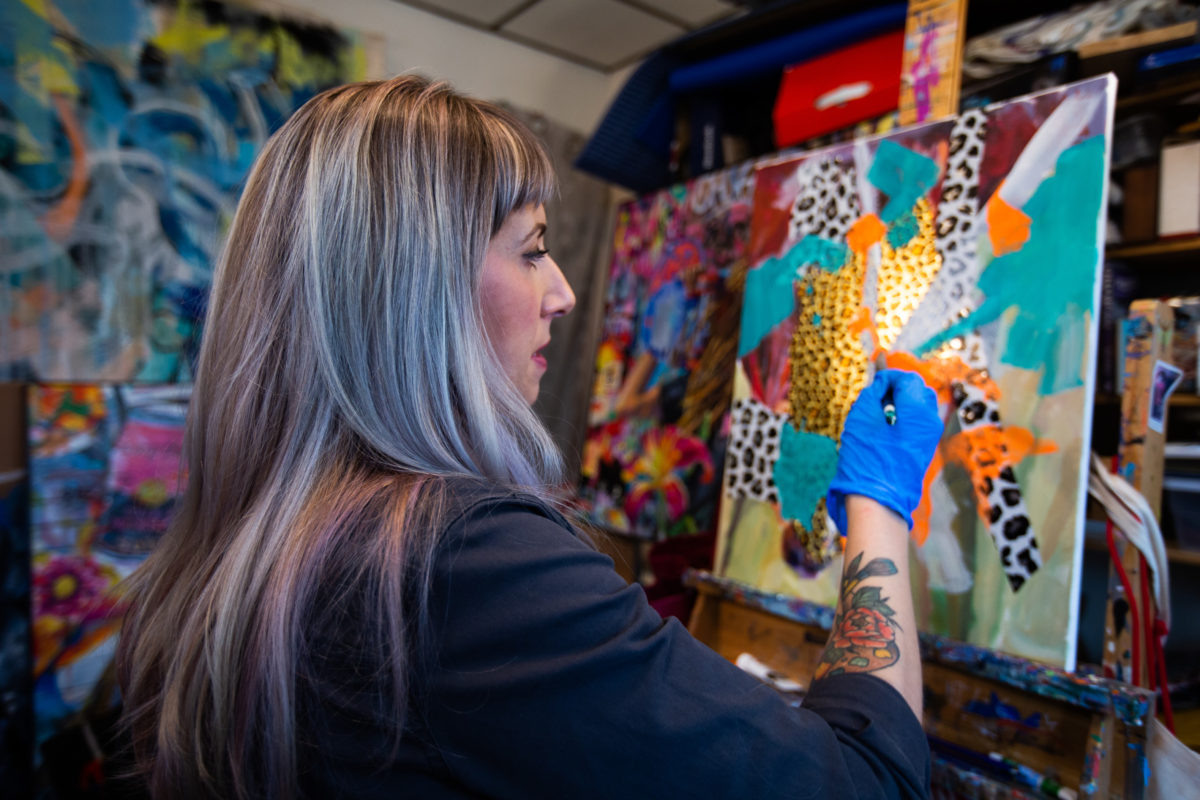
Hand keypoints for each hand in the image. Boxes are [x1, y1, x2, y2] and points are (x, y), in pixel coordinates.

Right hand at [826, 369, 942, 533]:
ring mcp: (930, 437)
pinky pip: (917, 422)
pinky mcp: (924, 449)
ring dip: (900, 401)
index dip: (888, 376)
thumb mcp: (862, 418)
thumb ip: (873, 393)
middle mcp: (931, 422)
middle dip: (898, 386)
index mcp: (919, 412)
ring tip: (877, 411)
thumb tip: (882, 382)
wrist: (877, 501)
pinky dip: (903, 416)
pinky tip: (884, 426)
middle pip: (919, 389)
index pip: (907, 379)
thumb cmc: (866, 459)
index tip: (872, 381)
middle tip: (875, 393)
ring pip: (919, 405)